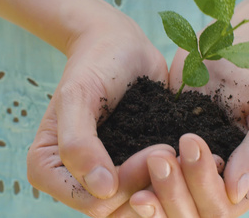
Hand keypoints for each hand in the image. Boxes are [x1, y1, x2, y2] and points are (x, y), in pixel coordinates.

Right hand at [27, 8, 170, 217]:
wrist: (119, 46)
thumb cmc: (94, 64)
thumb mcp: (78, 95)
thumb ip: (78, 142)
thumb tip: (101, 189)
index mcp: (47, 169)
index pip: (91, 202)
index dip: (127, 184)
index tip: (158, 149)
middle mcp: (73, 180)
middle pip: (116, 211)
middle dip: (151, 186)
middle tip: (175, 149)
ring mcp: (103, 178)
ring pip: (138, 207)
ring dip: (168, 187)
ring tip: (191, 157)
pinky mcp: (129, 170)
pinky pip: (153, 190)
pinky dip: (177, 181)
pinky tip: (201, 163)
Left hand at [123, 47, 248, 216]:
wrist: (228, 48)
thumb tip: (236, 192)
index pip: (224, 206)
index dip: (204, 185)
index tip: (188, 143)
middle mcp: (224, 185)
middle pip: (195, 213)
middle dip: (175, 191)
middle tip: (159, 156)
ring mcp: (195, 175)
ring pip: (171, 207)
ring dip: (156, 194)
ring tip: (144, 166)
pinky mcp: (171, 160)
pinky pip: (153, 185)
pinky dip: (140, 185)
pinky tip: (125, 175)